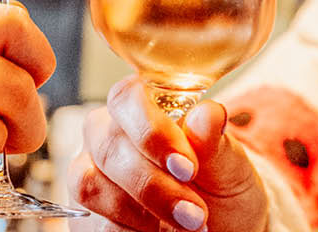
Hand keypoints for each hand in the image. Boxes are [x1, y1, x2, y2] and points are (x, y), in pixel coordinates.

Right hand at [70, 76, 267, 231]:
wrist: (223, 228)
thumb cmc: (221, 187)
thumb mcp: (229, 167)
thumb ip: (214, 141)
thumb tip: (208, 115)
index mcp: (140, 108)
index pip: (125, 98)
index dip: (151, 132)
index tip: (187, 166)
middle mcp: (107, 134)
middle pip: (108, 147)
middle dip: (153, 184)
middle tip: (195, 211)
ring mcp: (92, 173)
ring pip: (92, 185)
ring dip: (143, 211)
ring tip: (188, 225)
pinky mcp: (88, 214)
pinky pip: (98, 223)